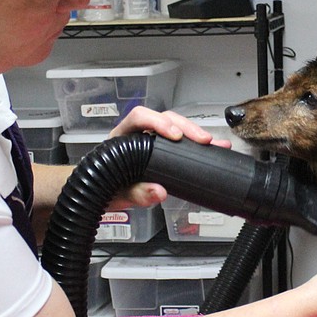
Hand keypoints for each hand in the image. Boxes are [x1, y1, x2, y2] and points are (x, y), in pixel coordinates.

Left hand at [106, 106, 231, 208]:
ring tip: (212, 144)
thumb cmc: (106, 190)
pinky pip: (180, 143)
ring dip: (194, 134)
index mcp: (121, 138)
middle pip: (164, 119)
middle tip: (202, 140)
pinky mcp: (162, 153)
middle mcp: (136, 135)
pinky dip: (195, 146)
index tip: (175, 135)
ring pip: (175, 128)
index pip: (139, 117)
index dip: (158, 121)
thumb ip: (135, 194)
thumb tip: (158, 191)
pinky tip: (211, 148)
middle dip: (186, 127)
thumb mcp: (118, 195)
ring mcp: (150, 143)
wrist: (103, 198)